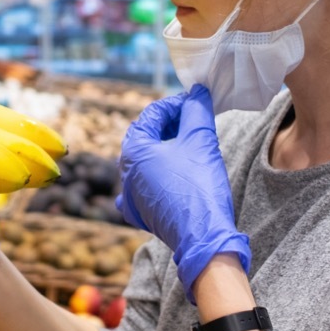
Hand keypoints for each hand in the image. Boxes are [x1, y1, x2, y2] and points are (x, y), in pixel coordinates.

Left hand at [116, 86, 250, 302]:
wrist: (203, 237)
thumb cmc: (198, 186)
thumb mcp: (201, 140)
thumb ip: (197, 111)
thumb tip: (198, 93)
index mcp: (133, 151)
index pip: (151, 115)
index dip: (176, 104)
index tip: (196, 101)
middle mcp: (125, 172)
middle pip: (146, 136)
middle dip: (170, 124)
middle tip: (194, 118)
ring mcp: (131, 195)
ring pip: (146, 160)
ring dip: (166, 147)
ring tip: (191, 141)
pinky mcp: (142, 213)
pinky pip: (146, 185)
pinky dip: (160, 173)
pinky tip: (173, 171)